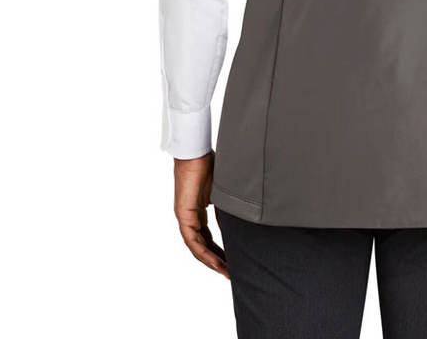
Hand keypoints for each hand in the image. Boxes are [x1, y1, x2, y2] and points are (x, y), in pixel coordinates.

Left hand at [173, 150, 228, 276]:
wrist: (196, 153)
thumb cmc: (210, 164)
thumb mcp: (223, 191)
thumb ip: (228, 207)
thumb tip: (242, 221)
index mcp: (198, 211)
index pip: (208, 238)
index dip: (218, 251)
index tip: (231, 261)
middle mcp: (190, 217)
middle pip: (202, 246)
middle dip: (216, 261)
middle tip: (229, 272)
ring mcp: (185, 217)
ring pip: (196, 247)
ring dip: (210, 261)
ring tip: (224, 271)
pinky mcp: (184, 214)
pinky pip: (192, 240)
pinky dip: (203, 252)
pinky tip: (214, 261)